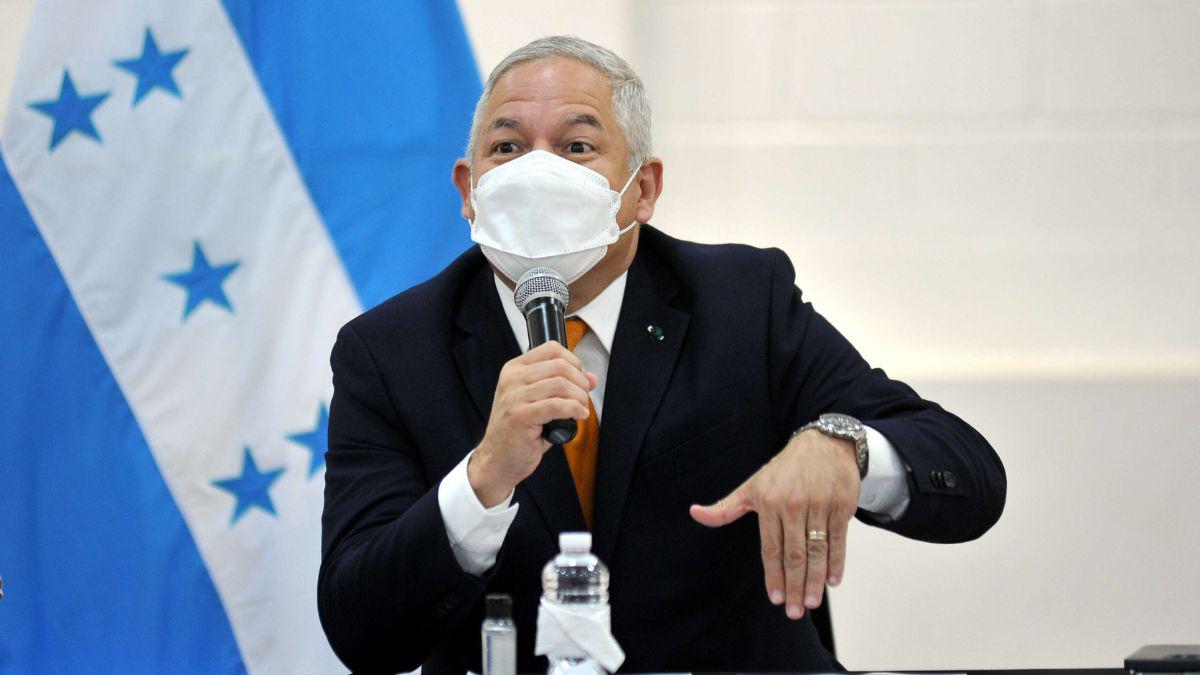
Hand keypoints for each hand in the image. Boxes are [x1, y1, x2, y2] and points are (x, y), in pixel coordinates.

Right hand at [469, 341, 597, 506]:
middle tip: (583, 397)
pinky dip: (574, 410)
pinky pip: (557, 405)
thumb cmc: (519, 432)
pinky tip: (579, 416)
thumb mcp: (540, 402)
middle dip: (580, 381)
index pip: (551, 349)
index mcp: (514, 369)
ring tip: (581, 409)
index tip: (580, 378)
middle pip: (560, 366)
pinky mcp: (521, 416)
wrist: (497, 460)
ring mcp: (514, 397)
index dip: (573, 361)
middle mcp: (512, 379)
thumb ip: (563, 387)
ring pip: (560, 384)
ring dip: (579, 398)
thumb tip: (592, 378)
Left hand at [690, 430, 860, 619]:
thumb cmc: (785, 469)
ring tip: (811, 602)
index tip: (775, 598)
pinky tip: (832, 581)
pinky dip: (836, 563)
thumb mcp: (752, 486)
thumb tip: (694, 513)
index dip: (773, 575)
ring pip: (817, 550)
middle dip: (794, 586)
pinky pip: (839, 540)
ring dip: (815, 579)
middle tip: (794, 611)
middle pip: (794, 554)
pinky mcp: (842, 506)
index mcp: (769, 502)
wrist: (824, 443)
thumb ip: (726, 507)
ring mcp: (819, 505)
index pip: (770, 548)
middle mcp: (793, 505)